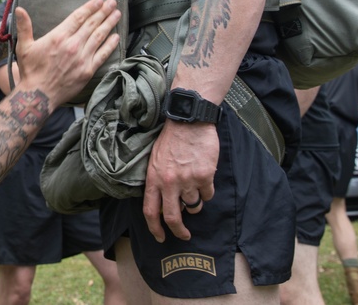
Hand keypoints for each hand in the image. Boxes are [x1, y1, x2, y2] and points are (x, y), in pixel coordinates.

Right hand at [12, 0, 120, 105]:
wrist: (39, 96)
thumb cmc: (31, 71)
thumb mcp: (24, 47)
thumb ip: (24, 26)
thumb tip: (19, 9)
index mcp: (58, 37)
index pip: (78, 17)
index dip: (90, 7)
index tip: (99, 0)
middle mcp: (72, 45)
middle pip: (91, 24)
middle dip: (103, 12)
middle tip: (113, 2)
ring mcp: (82, 58)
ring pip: (99, 37)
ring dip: (109, 24)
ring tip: (117, 14)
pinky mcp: (88, 71)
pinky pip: (103, 55)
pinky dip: (110, 45)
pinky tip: (117, 37)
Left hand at [142, 121, 218, 241]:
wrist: (189, 120)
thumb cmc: (171, 139)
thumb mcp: (155, 160)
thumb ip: (157, 181)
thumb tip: (161, 204)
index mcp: (154, 178)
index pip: (150, 211)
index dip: (155, 228)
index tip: (161, 237)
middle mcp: (169, 182)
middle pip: (173, 217)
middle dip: (179, 231)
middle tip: (184, 235)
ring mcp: (188, 180)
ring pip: (194, 205)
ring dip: (195, 202)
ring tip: (194, 186)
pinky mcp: (205, 176)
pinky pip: (208, 195)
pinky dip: (207, 191)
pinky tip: (204, 177)